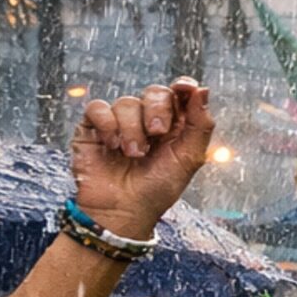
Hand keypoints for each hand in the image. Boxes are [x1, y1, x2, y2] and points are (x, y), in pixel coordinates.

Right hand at [72, 80, 213, 239]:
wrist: (123, 210)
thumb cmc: (158, 188)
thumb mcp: (188, 159)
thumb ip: (199, 125)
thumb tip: (203, 89)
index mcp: (175, 126)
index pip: (179, 94)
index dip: (183, 86)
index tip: (185, 88)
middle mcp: (147, 120)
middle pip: (155, 92)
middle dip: (158, 109)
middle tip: (157, 133)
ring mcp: (120, 122)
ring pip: (127, 102)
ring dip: (132, 129)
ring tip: (133, 154)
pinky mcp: (93, 127)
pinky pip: (98, 108)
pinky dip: (108, 124)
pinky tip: (112, 145)